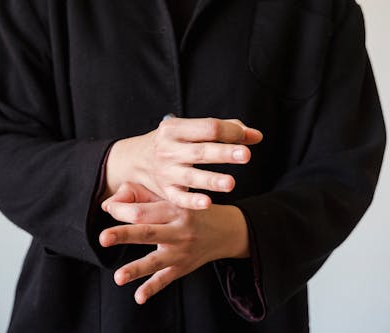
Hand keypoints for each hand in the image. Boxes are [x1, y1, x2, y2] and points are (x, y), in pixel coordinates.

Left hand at [99, 182, 249, 304]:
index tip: (107, 209)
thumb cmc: (187, 210)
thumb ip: (139, 197)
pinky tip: (139, 297)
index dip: (121, 211)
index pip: (143, 211)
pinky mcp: (182, 267)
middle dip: (125, 235)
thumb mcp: (170, 198)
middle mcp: (178, 230)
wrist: (224, 229)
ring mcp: (181, 251)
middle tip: (103, 238)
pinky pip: (165, 279)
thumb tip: (108, 205)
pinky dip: (152, 288)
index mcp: (172, 208)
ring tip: (118, 277)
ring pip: (156, 261)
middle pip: (147, 231)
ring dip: (136, 269)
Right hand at [102, 117, 262, 209]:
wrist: (134, 161)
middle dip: (223, 153)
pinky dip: (192, 201)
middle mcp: (169, 150)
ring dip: (211, 179)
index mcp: (175, 129)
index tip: (249, 138)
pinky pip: (179, 198)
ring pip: (191, 176)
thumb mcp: (189, 129)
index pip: (207, 128)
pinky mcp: (165, 191)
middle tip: (246, 155)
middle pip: (200, 150)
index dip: (230, 132)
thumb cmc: (172, 142)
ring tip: (231, 183)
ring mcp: (166, 172)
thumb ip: (224, 130)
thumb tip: (255, 136)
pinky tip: (207, 203)